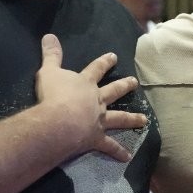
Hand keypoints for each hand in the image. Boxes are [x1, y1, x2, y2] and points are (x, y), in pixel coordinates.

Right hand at [36, 34, 147, 162]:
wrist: (59, 121)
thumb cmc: (53, 95)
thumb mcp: (48, 71)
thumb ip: (51, 54)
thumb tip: (49, 35)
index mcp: (86, 84)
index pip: (97, 69)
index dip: (105, 62)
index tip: (114, 56)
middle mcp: (96, 101)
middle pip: (113, 91)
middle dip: (124, 86)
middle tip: (135, 83)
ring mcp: (99, 120)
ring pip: (119, 118)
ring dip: (132, 119)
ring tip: (144, 120)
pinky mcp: (96, 138)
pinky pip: (109, 146)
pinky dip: (118, 152)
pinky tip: (127, 157)